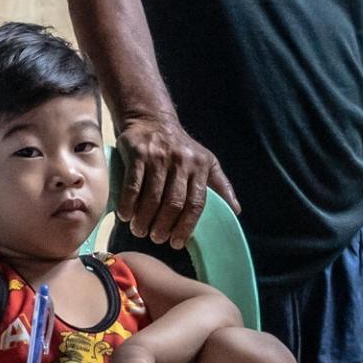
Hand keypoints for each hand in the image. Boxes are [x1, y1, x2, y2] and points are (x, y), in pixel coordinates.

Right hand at [116, 116, 239, 248]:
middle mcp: (181, 161)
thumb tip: (236, 211)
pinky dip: (129, 204)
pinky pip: (133, 185)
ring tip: (140, 231)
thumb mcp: (206, 161)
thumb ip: (220, 185)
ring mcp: (158, 157)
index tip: (177, 243)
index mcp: (199, 166)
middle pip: (174, 203)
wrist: (152, 119)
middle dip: (164, 226)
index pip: (196, 203)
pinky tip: (125, 216)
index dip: (186, 226)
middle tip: (157, 238)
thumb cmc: (182, 147)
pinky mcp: (137, 154)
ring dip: (144, 219)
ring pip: (152, 197)